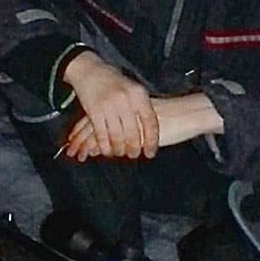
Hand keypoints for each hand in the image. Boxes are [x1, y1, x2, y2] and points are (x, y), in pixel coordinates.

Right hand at [61, 51, 158, 160]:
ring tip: (120, 153)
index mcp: (138, 94)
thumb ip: (141, 108)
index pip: (150, 122)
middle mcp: (125, 100)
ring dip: (119, 149)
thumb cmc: (114, 82)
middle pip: (134, 132)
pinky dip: (105, 146)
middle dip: (134, 148)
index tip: (151, 153)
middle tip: (134, 155)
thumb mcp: (132, 90)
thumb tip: (150, 132)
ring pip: (117, 137)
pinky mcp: (94, 111)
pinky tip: (107, 150)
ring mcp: (109, 105)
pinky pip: (102, 135)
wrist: (89, 70)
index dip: (152, 140)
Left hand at [64, 91, 224, 158]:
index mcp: (122, 104)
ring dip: (86, 144)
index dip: (82, 130)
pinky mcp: (131, 128)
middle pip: (92, 123)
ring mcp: (125, 117)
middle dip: (79, 139)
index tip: (72, 141)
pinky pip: (111, 136)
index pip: (96, 115)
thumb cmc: (172, 118)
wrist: (189, 112)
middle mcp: (120, 108)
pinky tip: (94, 154)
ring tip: (78, 155)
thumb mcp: (145, 118)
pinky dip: (100, 146)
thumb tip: (118, 138)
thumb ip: (130, 125)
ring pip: (98, 130)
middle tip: (70, 151)